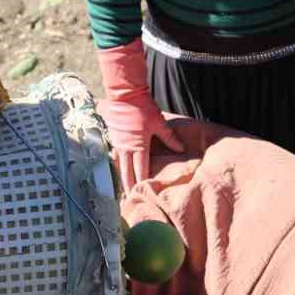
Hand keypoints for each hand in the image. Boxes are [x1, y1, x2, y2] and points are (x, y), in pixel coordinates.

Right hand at [96, 40, 182, 188]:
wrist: (125, 94)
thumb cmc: (143, 108)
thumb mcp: (159, 123)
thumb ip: (169, 138)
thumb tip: (180, 149)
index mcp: (138, 146)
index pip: (140, 170)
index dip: (141, 184)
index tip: (140, 195)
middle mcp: (126, 148)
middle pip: (126, 173)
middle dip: (128, 187)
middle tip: (129, 200)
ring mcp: (118, 143)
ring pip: (119, 166)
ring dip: (122, 178)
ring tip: (124, 189)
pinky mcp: (114, 137)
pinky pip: (116, 156)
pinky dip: (118, 165)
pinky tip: (119, 170)